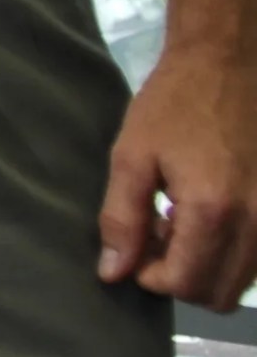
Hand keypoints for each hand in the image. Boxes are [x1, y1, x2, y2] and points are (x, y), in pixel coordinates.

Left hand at [104, 37, 256, 306]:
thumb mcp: (132, 156)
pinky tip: (208, 213)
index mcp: (213, 211)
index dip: (150, 275)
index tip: (136, 243)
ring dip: (207, 265)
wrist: (229, 63)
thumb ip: (121, 219)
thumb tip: (113, 274)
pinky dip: (232, 250)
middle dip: (180, 276)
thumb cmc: (174, 103)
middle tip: (156, 234)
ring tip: (180, 220)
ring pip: (242, 279)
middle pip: (218, 294)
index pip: (185, 284)